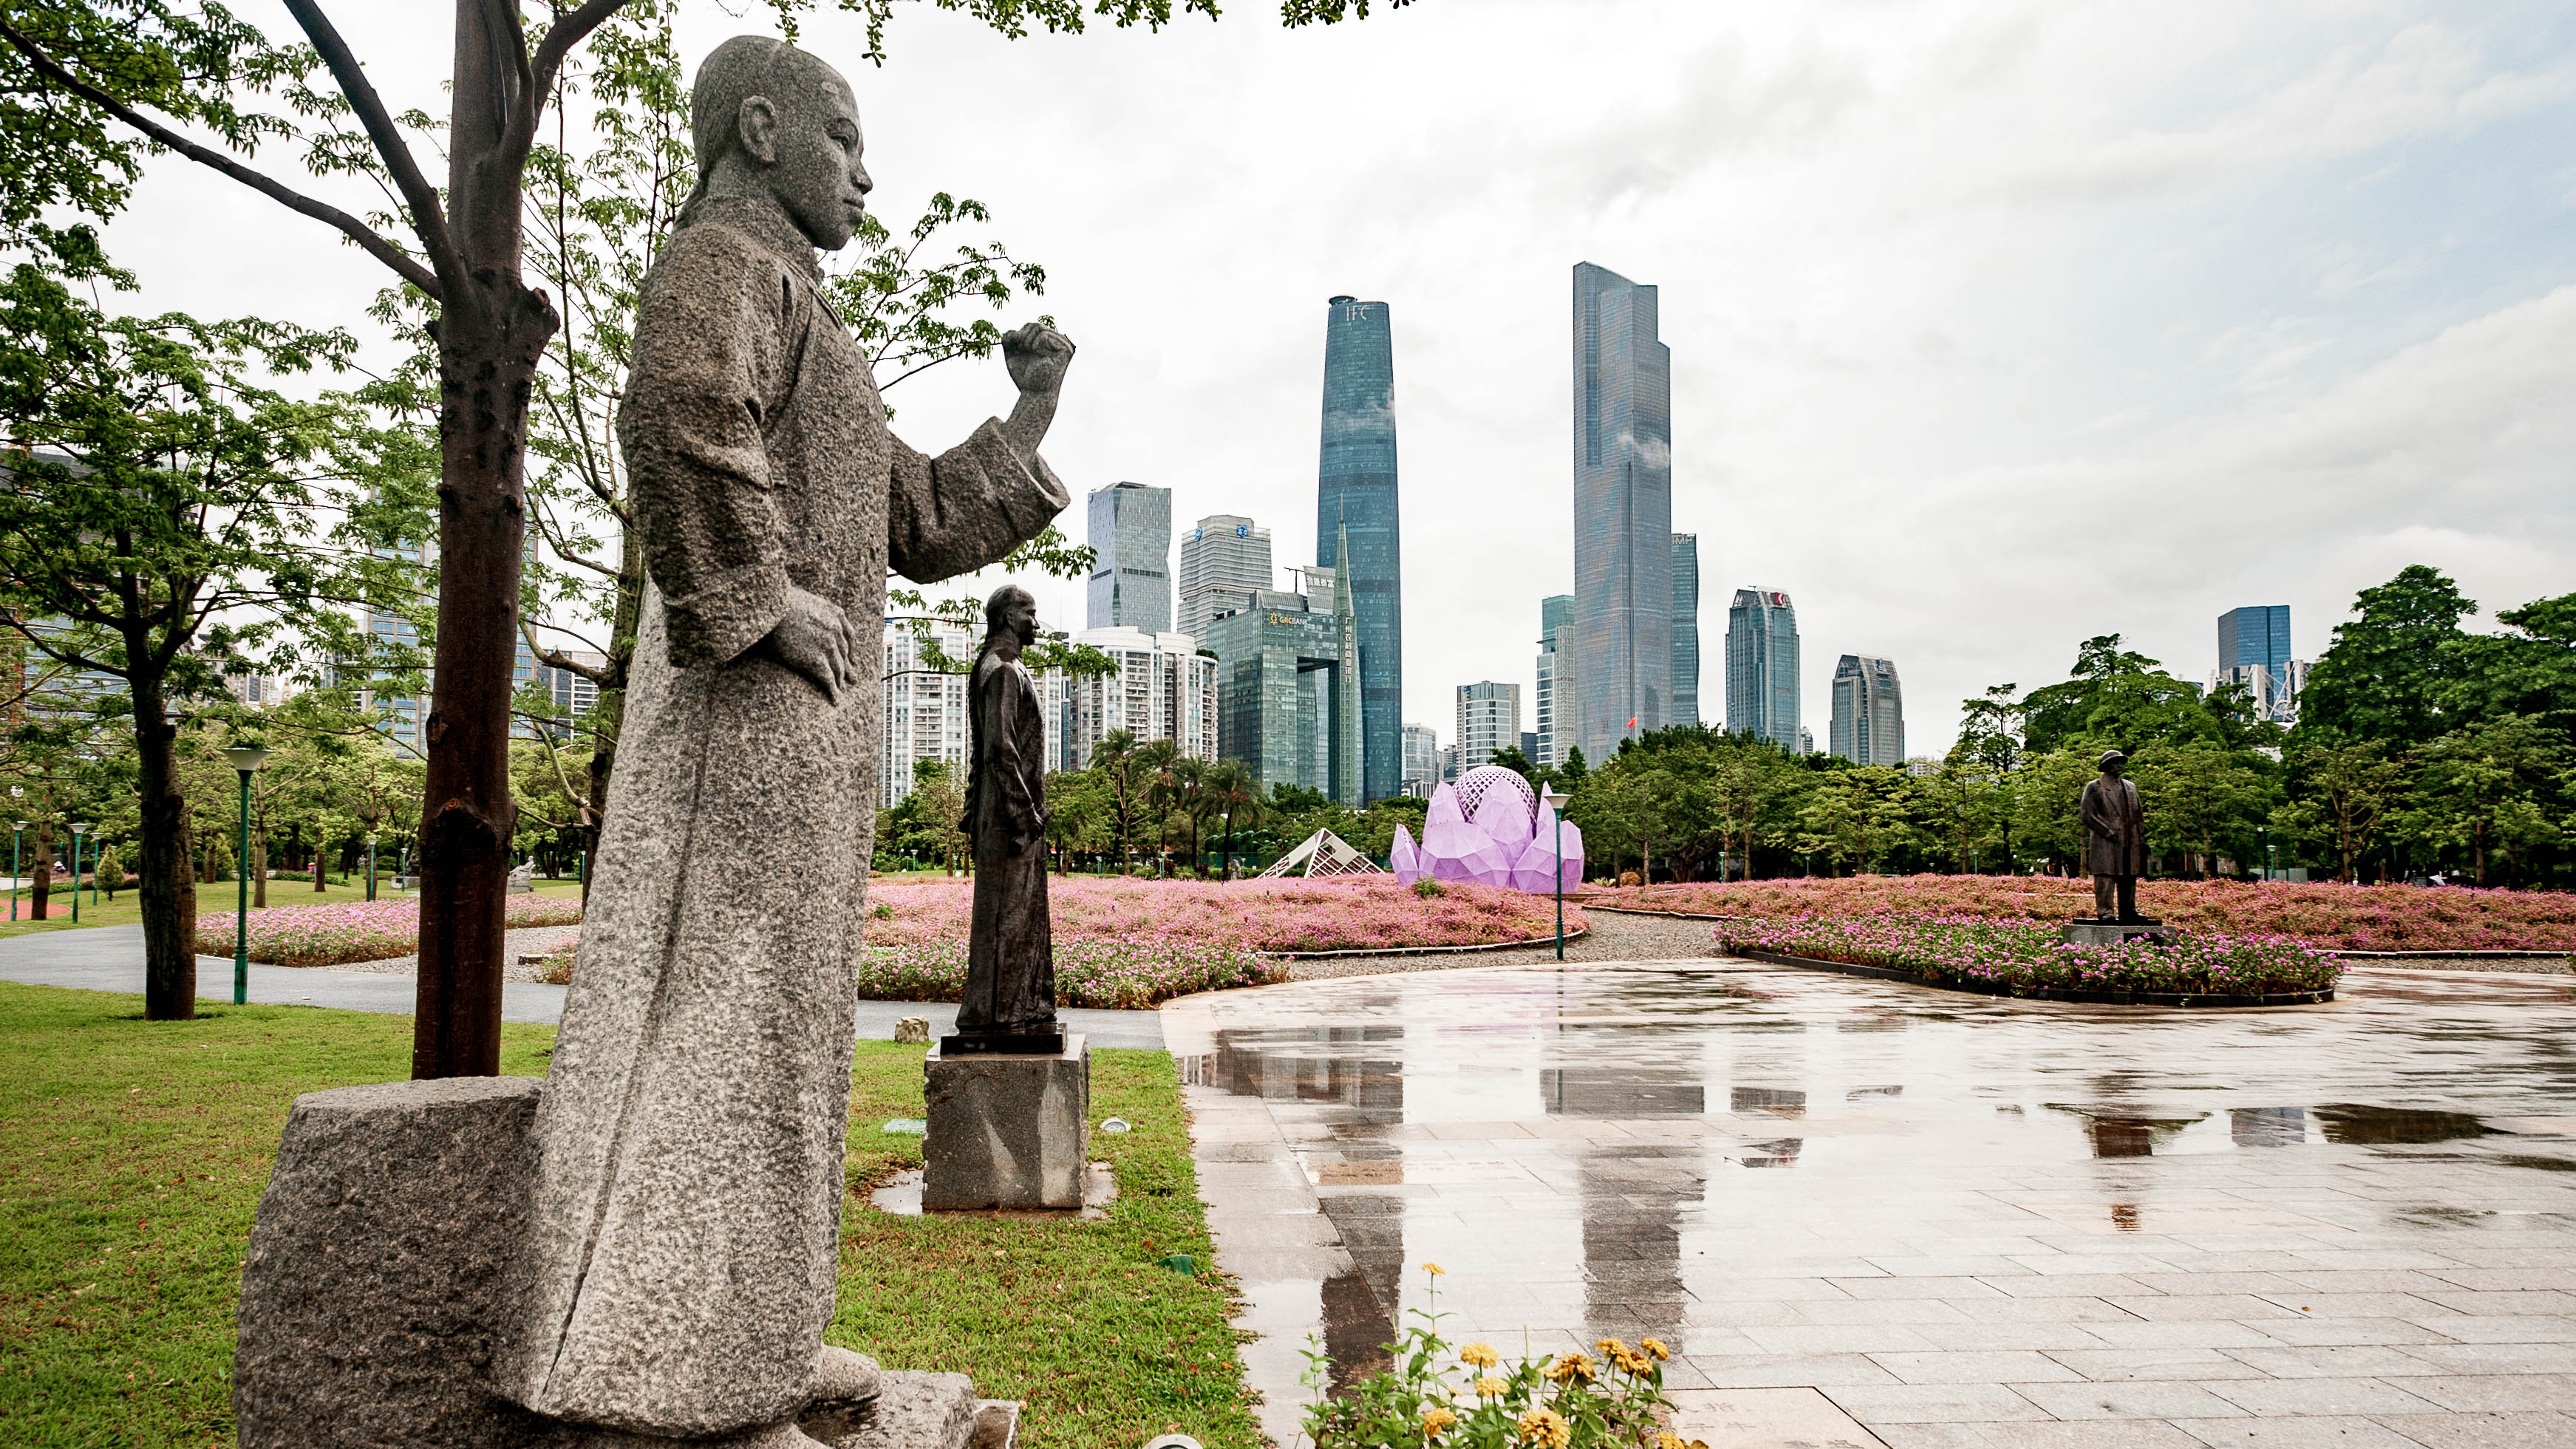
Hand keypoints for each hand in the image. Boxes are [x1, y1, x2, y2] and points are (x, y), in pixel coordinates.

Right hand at [757, 587, 861, 704]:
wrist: (769, 608)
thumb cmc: (777, 604)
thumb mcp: (803, 600)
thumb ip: (813, 610)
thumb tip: (806, 617)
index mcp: (835, 613)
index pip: (848, 635)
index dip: (850, 650)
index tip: (851, 659)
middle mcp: (836, 629)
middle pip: (844, 654)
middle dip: (847, 667)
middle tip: (851, 679)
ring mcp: (828, 645)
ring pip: (838, 668)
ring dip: (840, 681)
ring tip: (840, 690)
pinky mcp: (817, 661)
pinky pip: (828, 679)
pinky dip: (833, 691)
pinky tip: (835, 700)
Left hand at [1003, 322, 1074, 397]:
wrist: (1033, 392)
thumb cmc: (1024, 376)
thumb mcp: (1011, 353)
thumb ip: (1009, 338)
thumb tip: (1015, 332)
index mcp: (1047, 341)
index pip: (1031, 326)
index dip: (1019, 336)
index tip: (1019, 351)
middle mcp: (1056, 341)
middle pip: (1034, 324)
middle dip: (1023, 337)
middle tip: (1025, 352)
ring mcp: (1063, 344)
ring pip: (1039, 327)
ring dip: (1029, 342)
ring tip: (1032, 355)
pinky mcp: (1066, 349)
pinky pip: (1044, 335)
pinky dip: (1037, 346)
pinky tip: (1041, 357)